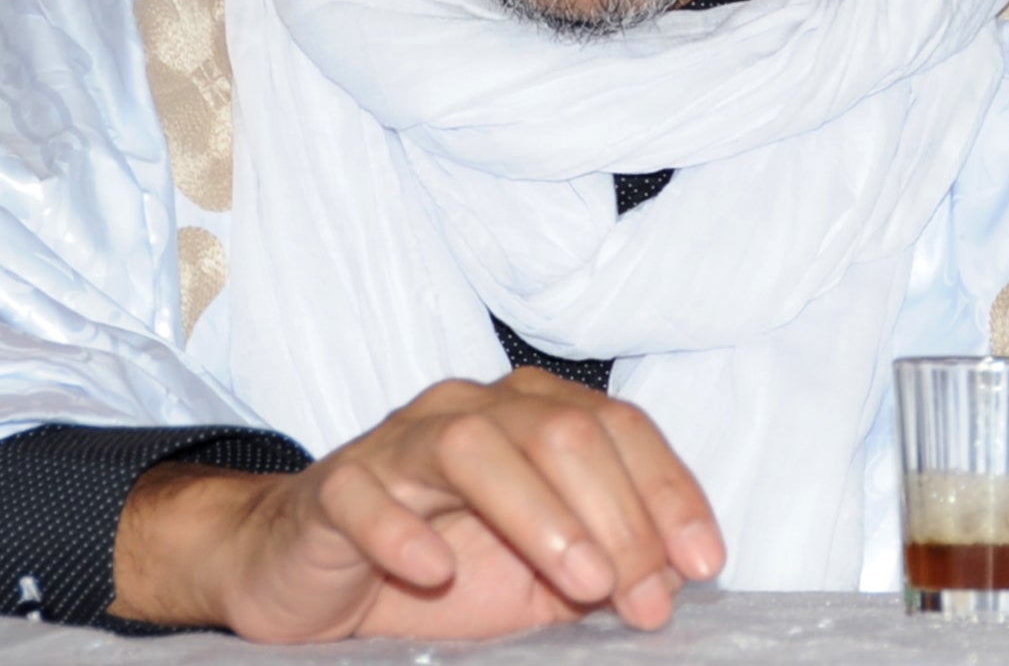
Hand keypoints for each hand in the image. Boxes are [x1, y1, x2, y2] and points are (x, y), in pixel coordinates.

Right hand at [108, 368, 725, 640]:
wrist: (307, 570)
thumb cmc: (436, 563)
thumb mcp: (537, 575)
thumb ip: (602, 567)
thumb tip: (670, 586)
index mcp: (531, 415)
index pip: (618, 427)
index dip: (669, 492)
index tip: (701, 564)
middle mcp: (472, 410)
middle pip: (560, 431)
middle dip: (618, 517)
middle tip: (643, 599)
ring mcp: (400, 442)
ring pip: (476, 447)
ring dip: (540, 514)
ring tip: (582, 582)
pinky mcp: (336, 487)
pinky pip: (367, 492)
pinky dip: (402, 530)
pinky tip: (434, 572)